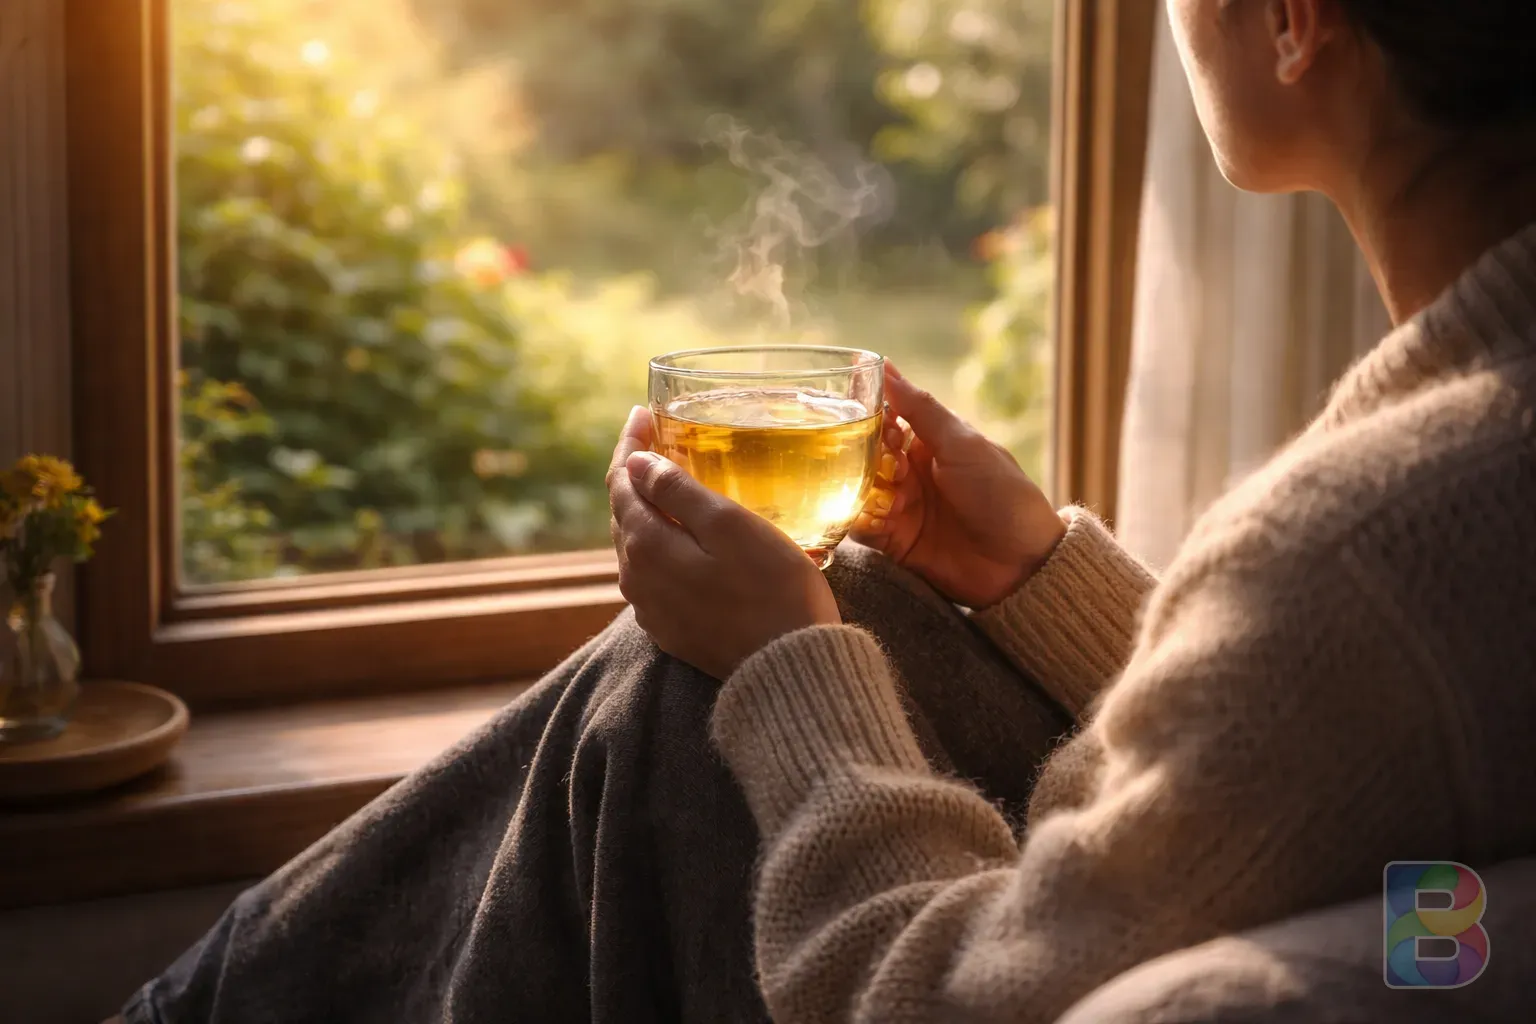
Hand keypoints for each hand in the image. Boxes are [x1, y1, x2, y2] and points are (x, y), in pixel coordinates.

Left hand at [607, 406, 840, 678]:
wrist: (790, 669)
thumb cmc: (773, 589)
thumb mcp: (730, 526)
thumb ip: (679, 491)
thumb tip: (638, 463)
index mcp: (645, 546)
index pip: (622, 482)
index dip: (631, 444)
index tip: (642, 413)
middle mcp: (636, 580)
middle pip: (624, 513)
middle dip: (635, 473)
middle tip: (654, 439)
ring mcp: (652, 609)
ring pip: (636, 545)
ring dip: (646, 509)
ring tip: (665, 481)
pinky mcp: (673, 630)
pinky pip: (653, 575)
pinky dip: (660, 544)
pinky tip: (681, 537)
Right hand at [851, 364, 1065, 607]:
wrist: (1022, 566)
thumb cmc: (1002, 496)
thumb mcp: (963, 445)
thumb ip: (920, 409)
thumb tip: (886, 367)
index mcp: (930, 443)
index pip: (884, 421)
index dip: (873, 421)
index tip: (877, 429)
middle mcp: (911, 472)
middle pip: (864, 455)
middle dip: (866, 459)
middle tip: (893, 472)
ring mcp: (901, 507)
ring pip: (858, 489)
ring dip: (867, 491)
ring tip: (897, 502)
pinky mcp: (894, 542)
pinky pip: (862, 526)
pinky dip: (862, 522)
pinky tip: (880, 522)